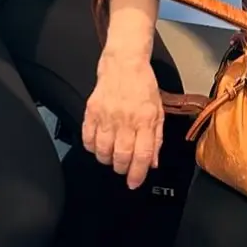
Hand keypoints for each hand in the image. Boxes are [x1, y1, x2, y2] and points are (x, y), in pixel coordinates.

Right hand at [83, 51, 163, 189]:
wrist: (124, 63)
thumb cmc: (144, 86)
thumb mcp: (158, 111)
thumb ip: (156, 138)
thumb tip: (152, 163)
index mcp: (146, 120)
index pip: (142, 155)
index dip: (137, 174)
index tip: (134, 183)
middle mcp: (126, 119)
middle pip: (121, 156)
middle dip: (122, 169)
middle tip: (123, 169)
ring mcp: (107, 115)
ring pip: (103, 151)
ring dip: (107, 160)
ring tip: (111, 158)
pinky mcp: (92, 111)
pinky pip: (88, 138)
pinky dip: (92, 148)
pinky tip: (99, 146)